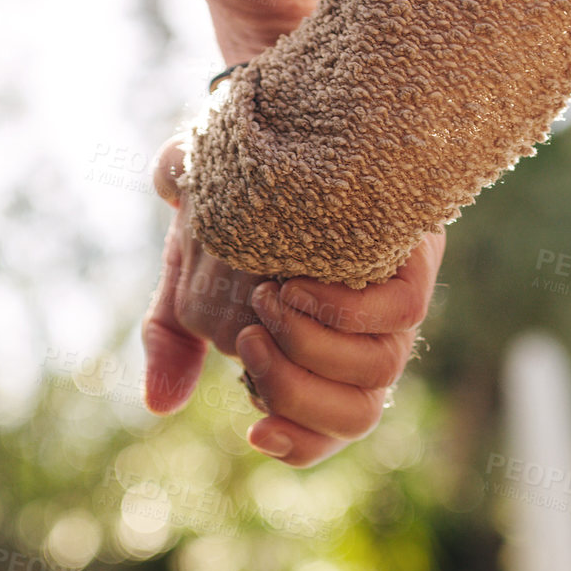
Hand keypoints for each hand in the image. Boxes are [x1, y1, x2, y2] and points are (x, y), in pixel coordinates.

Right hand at [143, 135, 444, 465]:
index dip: (299, 446)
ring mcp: (386, 304)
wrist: (273, 124)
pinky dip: (345, 310)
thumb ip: (173, 335)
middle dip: (293, 392)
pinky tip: (300, 279)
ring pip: (379, 373)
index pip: (324, 431)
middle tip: (247, 338)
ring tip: (268, 299)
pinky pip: (400, 315)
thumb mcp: (188, 268)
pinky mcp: (410, 261)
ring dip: (312, 347)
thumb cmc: (234, 203)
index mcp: (311, 355)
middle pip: (355, 417)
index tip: (253, 431)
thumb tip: (159, 404)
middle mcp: (356, 341)